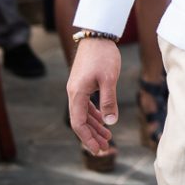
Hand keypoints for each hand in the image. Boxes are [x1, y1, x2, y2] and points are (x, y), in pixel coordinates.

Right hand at [67, 37, 120, 154]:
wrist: (97, 35)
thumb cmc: (103, 55)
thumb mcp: (109, 79)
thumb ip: (109, 101)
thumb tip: (111, 122)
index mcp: (77, 93)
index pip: (78, 123)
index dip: (88, 138)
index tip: (98, 149)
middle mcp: (73, 93)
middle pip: (80, 121)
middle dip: (92, 136)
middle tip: (106, 148)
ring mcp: (77, 88)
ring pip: (83, 113)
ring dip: (94, 126)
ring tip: (108, 137)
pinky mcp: (83, 84)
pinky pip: (86, 105)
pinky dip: (94, 114)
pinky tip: (104, 120)